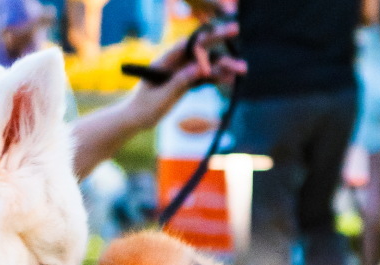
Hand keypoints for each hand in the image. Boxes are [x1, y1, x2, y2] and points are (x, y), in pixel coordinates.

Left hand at [125, 22, 246, 131]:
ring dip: (223, 66)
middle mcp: (174, 62)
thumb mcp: (160, 97)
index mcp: (164, 61)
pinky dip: (217, 78)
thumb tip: (198, 69)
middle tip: (236, 29)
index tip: (211, 53)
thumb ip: (179, 82)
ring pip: (206, 64)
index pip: (184, 47)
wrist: (136, 120)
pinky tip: (232, 79)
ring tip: (243, 69)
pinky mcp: (187, 82)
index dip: (200, 45)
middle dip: (217, 39)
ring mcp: (182, 71)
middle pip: (199, 48)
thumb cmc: (143, 108)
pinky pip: (204, 78)